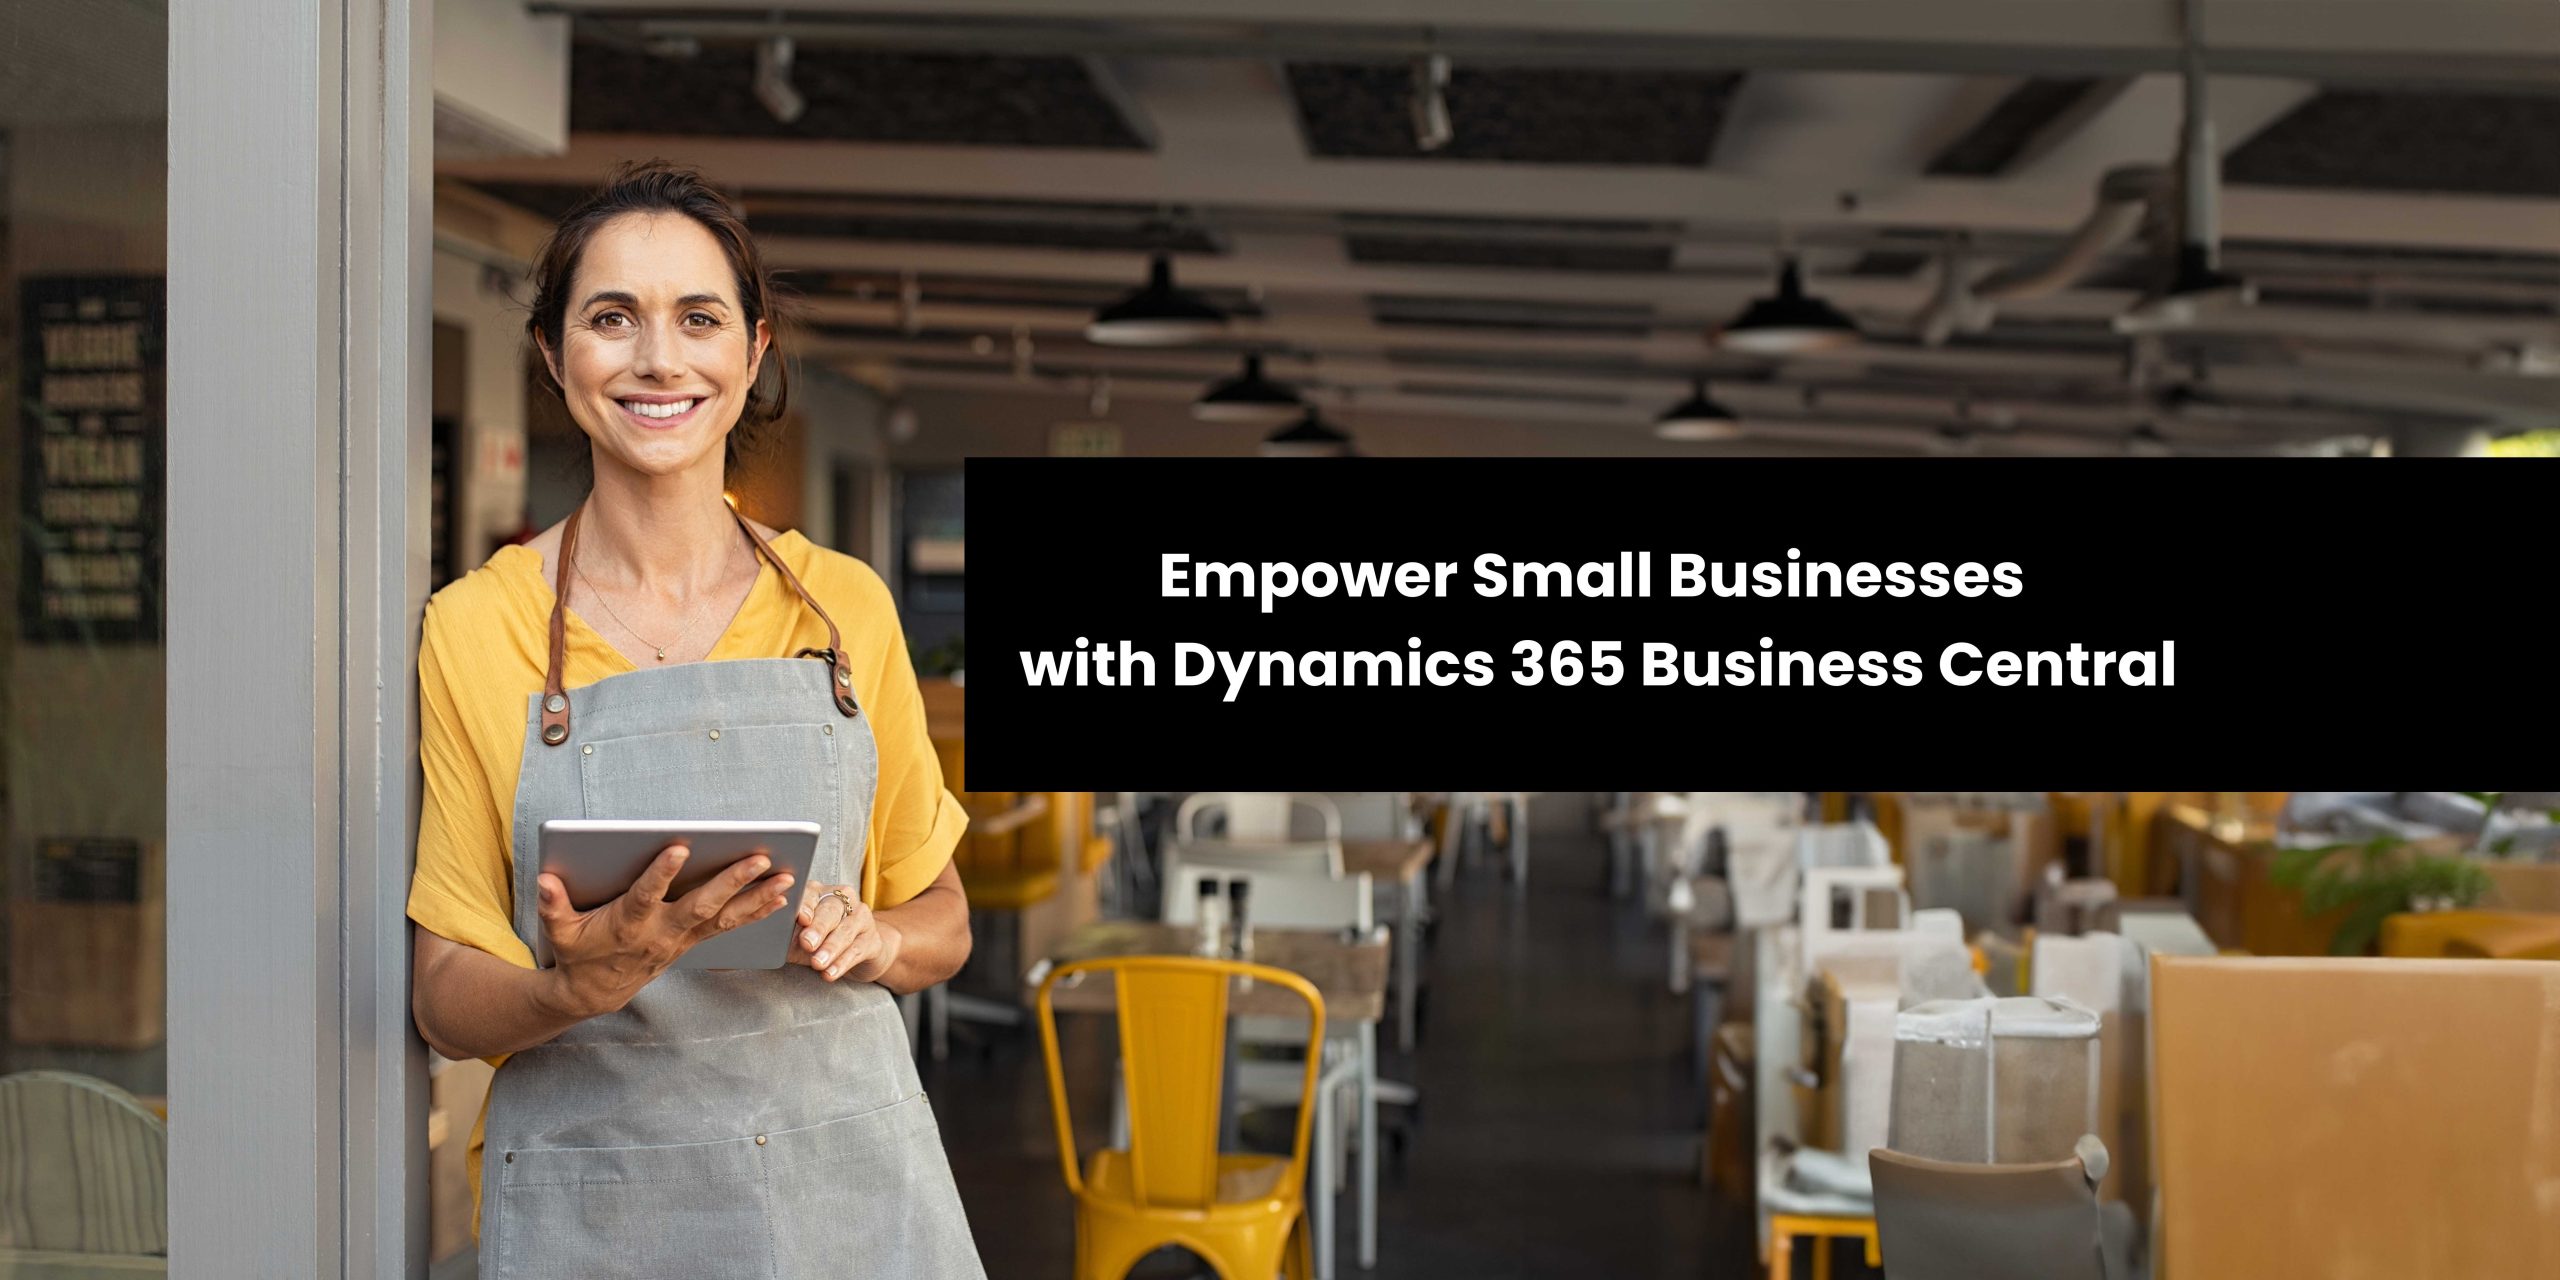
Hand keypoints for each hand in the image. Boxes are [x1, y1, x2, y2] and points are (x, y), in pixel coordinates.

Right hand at [535, 843, 795, 1017]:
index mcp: (628, 924)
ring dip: (757, 897)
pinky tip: (781, 897)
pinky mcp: (692, 941)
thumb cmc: (577, 952)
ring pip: (724, 917)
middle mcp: (661, 932)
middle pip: (701, 905)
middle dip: (731, 881)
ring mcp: (681, 939)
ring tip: (787, 877)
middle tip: (760, 857)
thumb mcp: (559, 931)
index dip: (661, 873)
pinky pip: (729, 926)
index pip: (646, 895)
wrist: (595, 993)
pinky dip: (756, 912)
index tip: (680, 847)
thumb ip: (552, 905)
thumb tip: (545, 880)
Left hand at [789, 882, 903, 983]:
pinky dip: (842, 963)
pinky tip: (830, 973)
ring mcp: (861, 918)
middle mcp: (843, 900)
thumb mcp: (798, 936)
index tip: (800, 919)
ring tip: (818, 964)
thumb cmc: (819, 941)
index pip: (811, 893)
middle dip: (818, 928)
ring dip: (830, 948)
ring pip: (845, 930)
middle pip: (831, 910)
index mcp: (820, 893)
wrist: (857, 952)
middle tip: (807, 943)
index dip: (806, 905)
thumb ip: (785, 933)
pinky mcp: (872, 939)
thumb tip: (766, 940)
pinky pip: (857, 950)